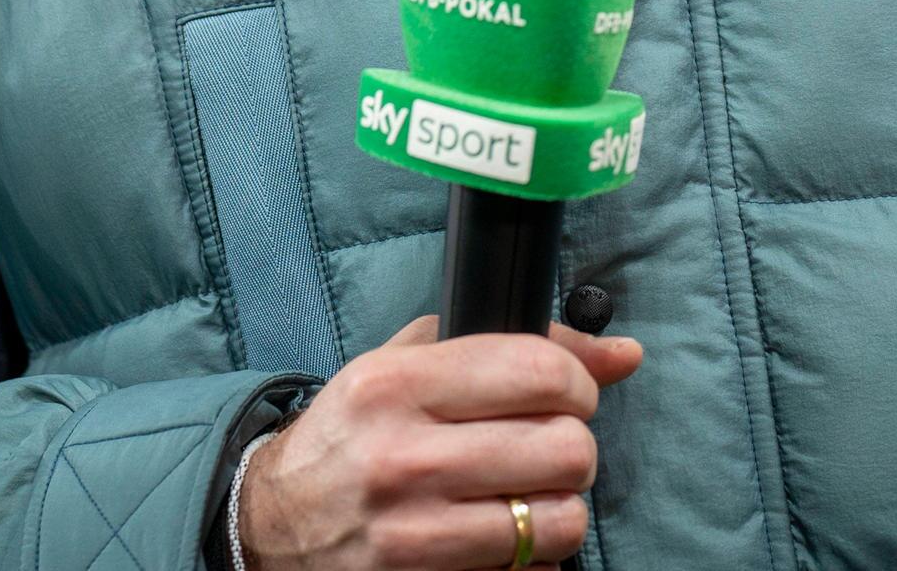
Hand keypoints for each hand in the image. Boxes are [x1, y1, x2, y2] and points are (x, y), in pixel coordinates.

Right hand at [238, 316, 642, 570]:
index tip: (566, 393)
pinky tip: (497, 536)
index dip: (577, 382)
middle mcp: (404, 460)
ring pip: (561, 521)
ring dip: (558, 507)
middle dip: (573, 445)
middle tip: (547, 445)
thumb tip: (623, 354)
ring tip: (526, 494)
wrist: (273, 525)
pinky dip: (532, 558)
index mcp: (396, 386)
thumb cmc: (355, 433)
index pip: (541, 372)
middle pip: (567, 448)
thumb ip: (512, 346)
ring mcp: (415, 538)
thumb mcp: (408, 363)